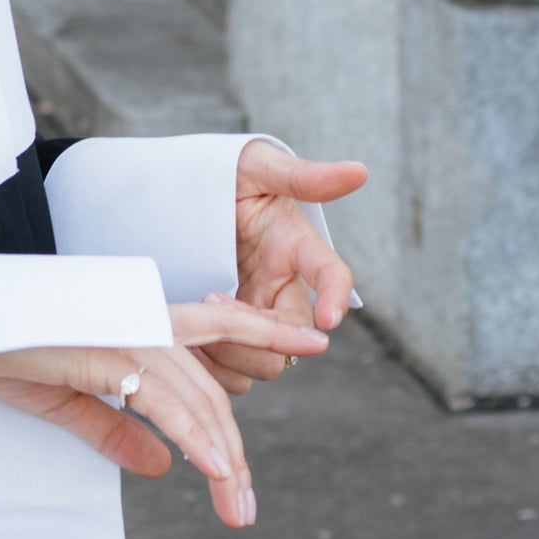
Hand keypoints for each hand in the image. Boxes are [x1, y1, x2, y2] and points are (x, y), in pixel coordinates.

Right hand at [0, 295, 324, 528]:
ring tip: (236, 509)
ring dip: (224, 461)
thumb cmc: (0, 349)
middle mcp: (147, 322)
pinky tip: (218, 471)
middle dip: (234, 454)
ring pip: (200, 403)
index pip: (218, 333)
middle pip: (213, 392)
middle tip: (243, 508)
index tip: (311, 344)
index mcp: (139, 322)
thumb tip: (162, 467)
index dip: (268, 333)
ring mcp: (132, 335)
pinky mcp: (111, 352)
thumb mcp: (64, 399)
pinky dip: (197, 439)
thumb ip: (114, 431)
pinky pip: (166, 403)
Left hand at [198, 139, 366, 385]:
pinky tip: (185, 340)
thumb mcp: (258, 167)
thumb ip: (303, 177)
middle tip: (212, 297)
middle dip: (258, 331)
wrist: (178, 193)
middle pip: (295, 335)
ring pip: (266, 361)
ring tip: (195, 320)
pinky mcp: (229, 333)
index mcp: (295, 247)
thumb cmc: (225, 173)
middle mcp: (282, 287)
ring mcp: (256, 313)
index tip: (329, 318)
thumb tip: (360, 171)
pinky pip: (234, 371)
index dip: (336, 297)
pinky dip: (213, 367)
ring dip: (232, 352)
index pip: (332, 275)